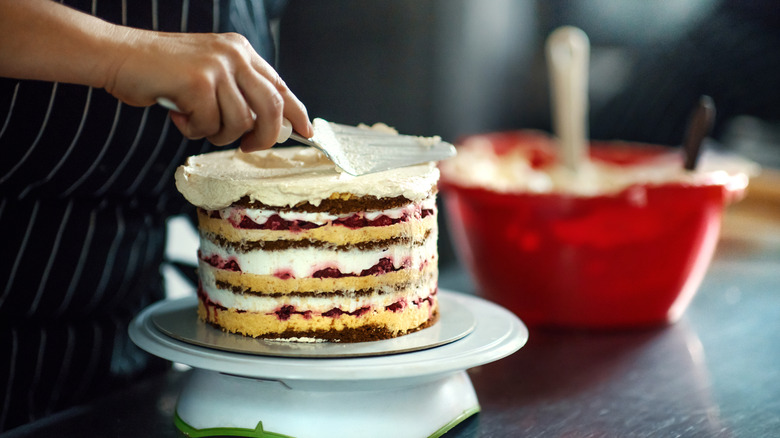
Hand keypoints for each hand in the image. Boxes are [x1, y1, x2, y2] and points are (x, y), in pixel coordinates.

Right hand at [104, 30, 311, 150]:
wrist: (118, 56)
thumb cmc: (161, 73)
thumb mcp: (208, 74)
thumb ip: (237, 93)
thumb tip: (268, 128)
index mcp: (240, 51)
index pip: (280, 85)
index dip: (296, 111)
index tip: (307, 131)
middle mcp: (235, 55)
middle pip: (272, 107)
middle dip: (265, 136)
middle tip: (249, 147)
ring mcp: (218, 67)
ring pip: (240, 122)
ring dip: (217, 133)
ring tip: (195, 121)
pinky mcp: (199, 82)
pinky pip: (210, 126)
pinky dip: (194, 130)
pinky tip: (178, 116)